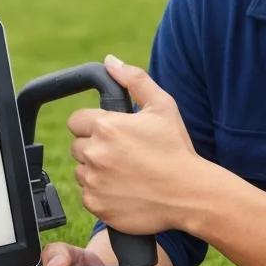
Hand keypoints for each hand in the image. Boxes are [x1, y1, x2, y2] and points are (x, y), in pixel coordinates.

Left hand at [67, 54, 204, 233]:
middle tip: (123, 154)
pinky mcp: (95, 204)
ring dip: (97, 171)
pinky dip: (102, 194)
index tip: (110, 132)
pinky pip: (88, 195)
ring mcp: (93, 181)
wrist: (189, 194)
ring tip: (127, 173)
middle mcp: (94, 153)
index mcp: (106, 126)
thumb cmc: (176, 149)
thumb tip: (110, 61)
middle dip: (95, 148)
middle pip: (77, 146)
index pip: (76, 120)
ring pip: (82, 171)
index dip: (93, 125)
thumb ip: (134, 80)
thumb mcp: (163, 107)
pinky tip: (126, 190)